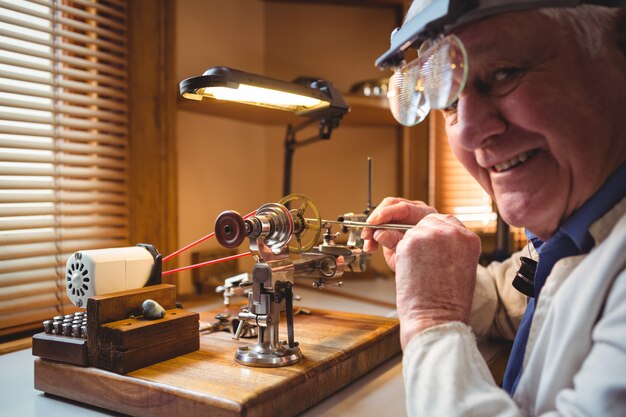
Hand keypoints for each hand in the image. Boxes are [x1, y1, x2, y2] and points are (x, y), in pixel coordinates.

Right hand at [362, 197, 436, 270]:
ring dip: (371, 229)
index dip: (386, 214)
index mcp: (424, 215)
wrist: (423, 266)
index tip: (372, 222)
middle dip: (375, 220)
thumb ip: (395, 241)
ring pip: (381, 215)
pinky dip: (371, 235)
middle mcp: (413, 212)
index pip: (403, 208)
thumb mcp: (409, 251)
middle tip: (367, 235)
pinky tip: (370, 247)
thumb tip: (378, 233)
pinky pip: (378, 225)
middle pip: (389, 206)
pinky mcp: (393, 224)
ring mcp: (403, 217)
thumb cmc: (423, 259)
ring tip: (369, 246)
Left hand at [394, 213, 480, 348]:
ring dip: (411, 246)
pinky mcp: (411, 242)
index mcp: (469, 239)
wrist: (436, 317)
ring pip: (413, 231)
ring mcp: (431, 235)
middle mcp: (452, 232)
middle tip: (421, 258)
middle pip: (430, 222)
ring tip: (419, 270)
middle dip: (423, 236)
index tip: (433, 247)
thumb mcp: (461, 267)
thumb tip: (435, 240)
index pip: (449, 223)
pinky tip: (410, 271)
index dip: (437, 235)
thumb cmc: (448, 301)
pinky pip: (401, 241)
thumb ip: (451, 247)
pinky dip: (402, 255)